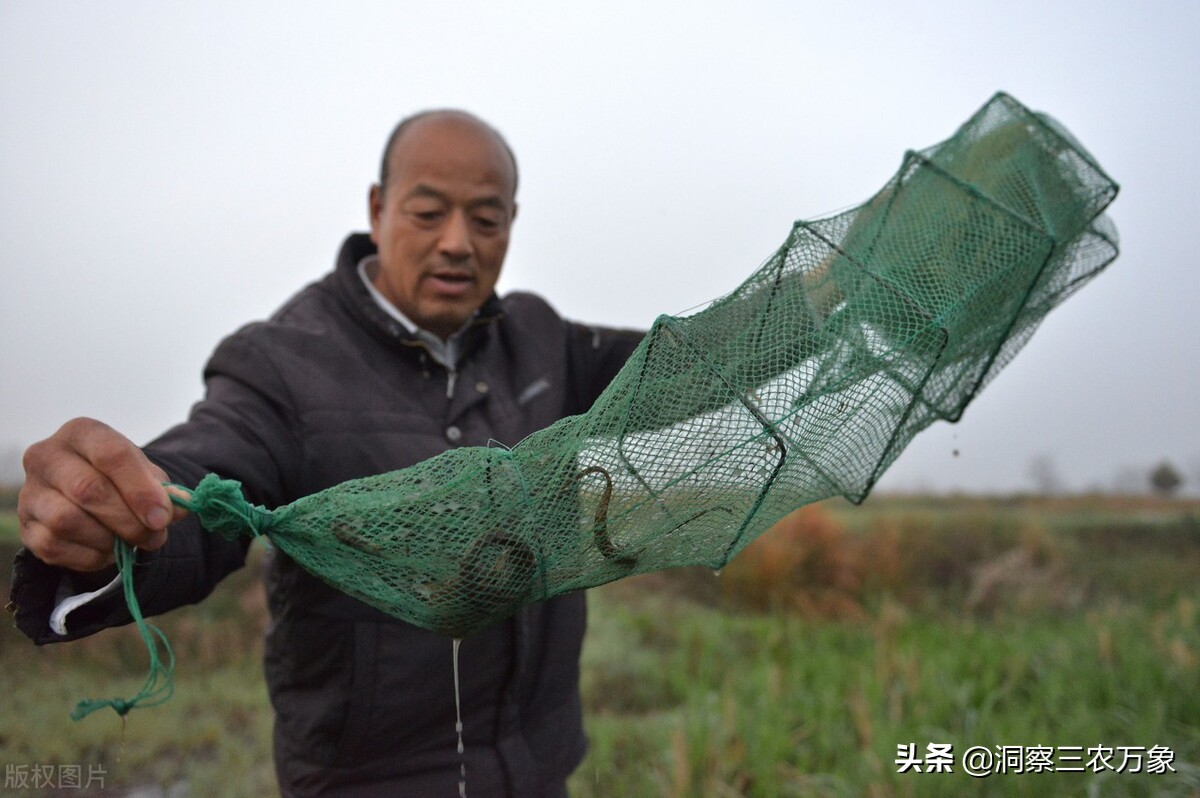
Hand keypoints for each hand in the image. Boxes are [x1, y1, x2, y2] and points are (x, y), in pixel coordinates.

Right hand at [18, 418, 188, 571]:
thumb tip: (181, 505)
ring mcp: (31, 493)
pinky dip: (90, 555)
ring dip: (109, 538)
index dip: (140, 489)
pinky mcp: (27, 527)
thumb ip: (164, 490)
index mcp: (81, 433)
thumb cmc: (119, 479)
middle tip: (154, 535)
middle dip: (128, 519)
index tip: (163, 516)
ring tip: (131, 541)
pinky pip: (56, 547)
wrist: (86, 496)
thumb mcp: (145, 475)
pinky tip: (108, 549)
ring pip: (67, 521)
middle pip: (88, 490)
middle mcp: (47, 457)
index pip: (110, 454)